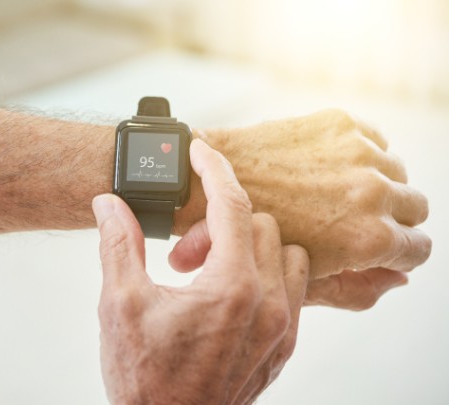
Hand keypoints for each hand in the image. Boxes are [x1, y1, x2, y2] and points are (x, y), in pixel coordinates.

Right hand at [93, 139, 308, 403]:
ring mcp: (282, 327)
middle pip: (259, 225)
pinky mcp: (285, 345)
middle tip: (181, 257)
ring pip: (285, 253)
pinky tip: (228, 292)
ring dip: (248, 248)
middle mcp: (269, 305)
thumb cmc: (145, 379)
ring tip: (208, 275)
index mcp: (232, 288)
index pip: (232, 205)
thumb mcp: (121, 305)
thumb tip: (109, 205)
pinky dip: (265, 273)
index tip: (199, 151)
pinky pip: (293, 287)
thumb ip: (119, 244)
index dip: (213, 169)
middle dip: (217, 227)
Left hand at [175, 109, 430, 308]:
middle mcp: (373, 192)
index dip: (399, 251)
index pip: (418, 248)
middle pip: (415, 206)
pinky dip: (361, 154)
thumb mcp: (304, 283)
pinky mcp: (340, 123)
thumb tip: (400, 278)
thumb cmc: (248, 240)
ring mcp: (359, 152)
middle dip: (392, 217)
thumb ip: (359, 288)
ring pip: (398, 171)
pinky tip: (328, 168)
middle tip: (356, 219)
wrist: (205, 184)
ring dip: (378, 183)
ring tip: (337, 193)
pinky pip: (376, 140)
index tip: (381, 246)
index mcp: (368, 237)